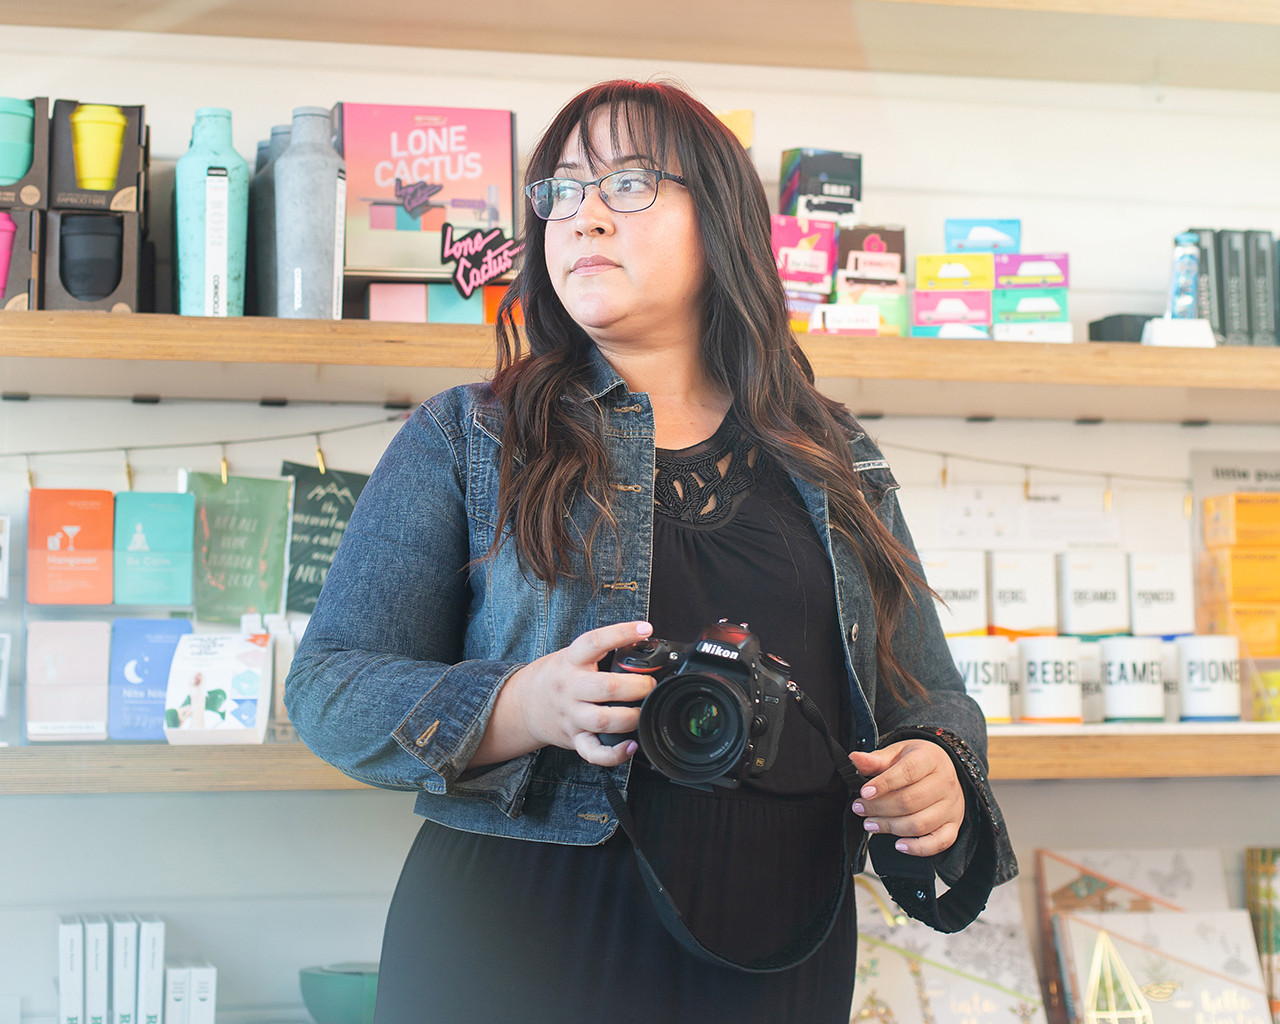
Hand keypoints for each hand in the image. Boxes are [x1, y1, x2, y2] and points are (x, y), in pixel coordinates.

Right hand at [472, 620, 658, 768]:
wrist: (522, 705)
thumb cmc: (555, 677)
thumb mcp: (571, 656)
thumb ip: (599, 653)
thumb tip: (640, 646)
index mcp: (571, 661)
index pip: (595, 641)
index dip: (621, 633)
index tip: (645, 628)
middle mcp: (570, 687)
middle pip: (607, 687)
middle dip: (638, 686)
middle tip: (650, 684)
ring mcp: (571, 715)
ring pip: (603, 720)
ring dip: (631, 717)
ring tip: (643, 711)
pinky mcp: (574, 738)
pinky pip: (594, 752)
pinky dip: (615, 754)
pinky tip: (630, 746)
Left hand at [847, 740, 964, 857]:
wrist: (943, 768)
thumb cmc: (917, 761)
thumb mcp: (896, 753)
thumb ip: (875, 759)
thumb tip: (855, 758)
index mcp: (930, 759)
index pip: (907, 772)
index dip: (883, 784)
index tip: (864, 793)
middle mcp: (944, 782)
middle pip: (910, 801)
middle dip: (879, 807)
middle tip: (860, 808)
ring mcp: (951, 806)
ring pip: (920, 823)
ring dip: (891, 827)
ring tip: (870, 823)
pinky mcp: (953, 824)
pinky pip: (940, 842)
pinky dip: (919, 848)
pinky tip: (899, 845)